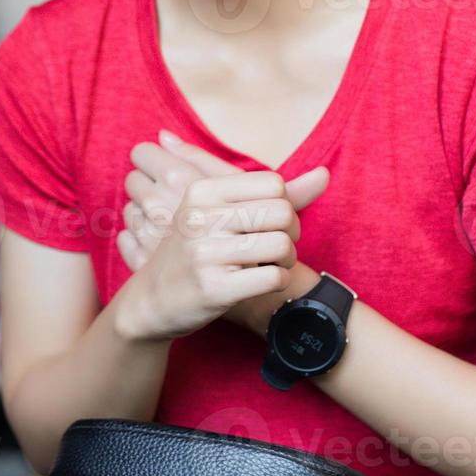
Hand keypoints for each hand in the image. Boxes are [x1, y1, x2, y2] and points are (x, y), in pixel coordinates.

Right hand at [118, 129, 328, 326]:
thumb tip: (325, 175)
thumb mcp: (219, 212)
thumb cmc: (196, 250)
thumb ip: (274, 194)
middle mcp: (200, 218)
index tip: (274, 222)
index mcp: (201, 192)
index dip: (285, 204)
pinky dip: (279, 282)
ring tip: (275, 265)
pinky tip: (265, 282)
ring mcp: (204, 254)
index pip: (273, 184)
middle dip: (292, 232)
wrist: (150, 300)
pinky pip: (273, 278)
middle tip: (280, 247)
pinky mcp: (214, 289)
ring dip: (288, 260)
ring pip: (282, 246)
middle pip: (282, 212)